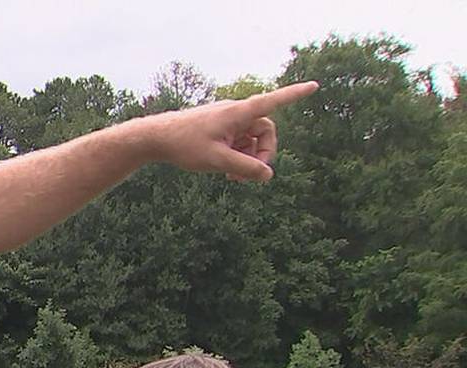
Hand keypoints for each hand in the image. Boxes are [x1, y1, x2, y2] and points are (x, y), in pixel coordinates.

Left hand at [142, 81, 317, 180]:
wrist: (156, 138)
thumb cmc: (184, 145)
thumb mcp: (217, 160)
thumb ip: (245, 169)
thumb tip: (268, 175)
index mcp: (238, 113)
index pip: (272, 102)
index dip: (295, 95)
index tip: (315, 86)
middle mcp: (235, 112)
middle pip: (265, 131)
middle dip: (263, 154)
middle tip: (252, 176)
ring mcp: (227, 120)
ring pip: (251, 139)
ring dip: (248, 158)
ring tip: (234, 177)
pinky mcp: (219, 128)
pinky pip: (238, 141)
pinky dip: (237, 155)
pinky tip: (227, 172)